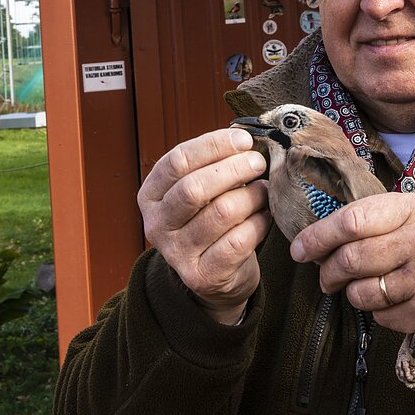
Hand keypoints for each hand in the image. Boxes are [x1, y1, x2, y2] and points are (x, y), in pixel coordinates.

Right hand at [138, 128, 271, 324]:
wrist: (215, 273)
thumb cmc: (209, 217)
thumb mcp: (201, 187)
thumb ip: (213, 163)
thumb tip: (244, 139)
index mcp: (150, 195)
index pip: (177, 161)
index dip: (213, 145)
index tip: (243, 139)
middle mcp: (156, 224)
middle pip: (195, 188)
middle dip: (233, 169)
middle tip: (258, 162)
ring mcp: (176, 253)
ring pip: (222, 212)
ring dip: (252, 196)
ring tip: (263, 190)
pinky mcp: (202, 275)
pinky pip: (239, 241)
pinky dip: (259, 222)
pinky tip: (264, 215)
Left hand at [289, 192, 414, 337]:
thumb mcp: (414, 211)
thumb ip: (372, 219)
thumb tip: (319, 239)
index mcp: (413, 211)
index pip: (352, 221)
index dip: (318, 236)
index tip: (299, 248)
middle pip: (351, 260)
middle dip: (327, 271)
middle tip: (324, 275)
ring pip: (362, 293)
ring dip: (350, 293)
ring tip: (358, 287)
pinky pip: (381, 318)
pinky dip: (376, 312)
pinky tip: (389, 300)